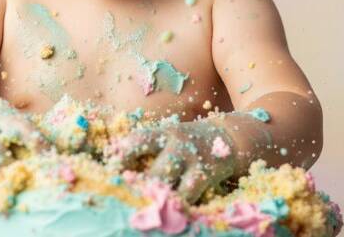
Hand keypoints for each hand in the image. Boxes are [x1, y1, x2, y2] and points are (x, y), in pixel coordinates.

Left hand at [110, 120, 236, 203]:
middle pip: (154, 171)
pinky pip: (187, 196)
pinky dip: (176, 205)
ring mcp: (193, 160)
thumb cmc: (188, 141)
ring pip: (170, 185)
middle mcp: (178, 145)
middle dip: (141, 187)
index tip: (113, 171)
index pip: (137, 141)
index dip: (122, 157)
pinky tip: (168, 209)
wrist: (229, 138)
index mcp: (163, 133)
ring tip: (146, 206)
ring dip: (157, 197)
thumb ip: (150, 149)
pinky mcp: (206, 175)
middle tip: (128, 196)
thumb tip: (120, 171)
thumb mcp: (169, 137)